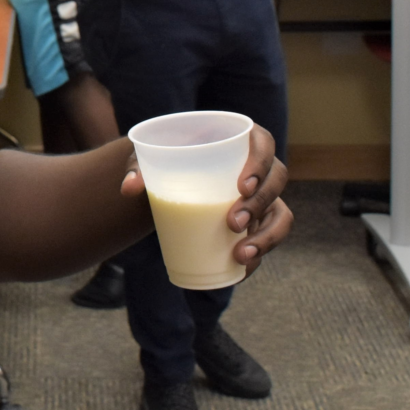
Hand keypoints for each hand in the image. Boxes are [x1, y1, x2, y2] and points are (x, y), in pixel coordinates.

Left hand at [119, 125, 292, 274]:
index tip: (241, 186)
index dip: (260, 164)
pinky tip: (242, 269)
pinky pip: (269, 237)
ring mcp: (262, 195)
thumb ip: (138, 168)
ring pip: (280, 214)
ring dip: (267, 236)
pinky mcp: (258, 219)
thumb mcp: (150, 158)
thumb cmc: (166, 159)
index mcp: (239, 139)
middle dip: (260, 203)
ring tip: (241, 254)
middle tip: (232, 222)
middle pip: (277, 180)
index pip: (263, 144)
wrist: (169, 179)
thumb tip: (128, 189)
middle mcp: (259, 166)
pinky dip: (259, 253)